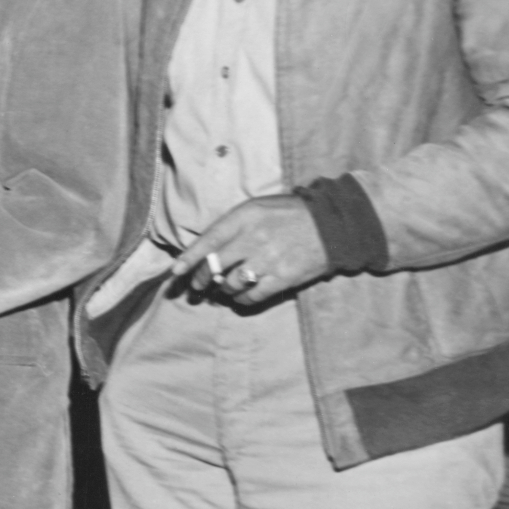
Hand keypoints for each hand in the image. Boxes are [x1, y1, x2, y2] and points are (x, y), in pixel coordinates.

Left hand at [170, 194, 329, 305]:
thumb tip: (205, 247)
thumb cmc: (290, 214)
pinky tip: (240, 298)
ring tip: (222, 289)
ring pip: (231, 283)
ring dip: (222, 290)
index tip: (175, 272)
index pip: (208, 240)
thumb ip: (231, 224)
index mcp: (246, 216)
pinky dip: (242, 300)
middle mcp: (255, 238)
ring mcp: (270, 259)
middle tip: (197, 285)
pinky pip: (253, 296)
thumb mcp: (258, 208)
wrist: (333, 224)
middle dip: (201, 279)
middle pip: (215, 265)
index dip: (189, 258)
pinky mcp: (284, 277)